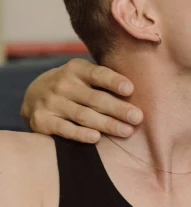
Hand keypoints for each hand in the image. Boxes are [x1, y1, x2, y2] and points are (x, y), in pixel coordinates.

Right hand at [21, 58, 142, 142]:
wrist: (33, 96)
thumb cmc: (73, 87)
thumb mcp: (84, 75)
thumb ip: (105, 80)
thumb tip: (142, 90)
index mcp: (76, 69)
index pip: (98, 74)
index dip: (114, 81)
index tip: (130, 90)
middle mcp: (62, 84)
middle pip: (95, 98)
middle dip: (118, 109)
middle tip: (137, 118)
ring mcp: (51, 102)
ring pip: (83, 115)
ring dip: (106, 124)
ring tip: (126, 131)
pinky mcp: (42, 121)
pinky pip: (65, 129)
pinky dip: (81, 134)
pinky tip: (96, 138)